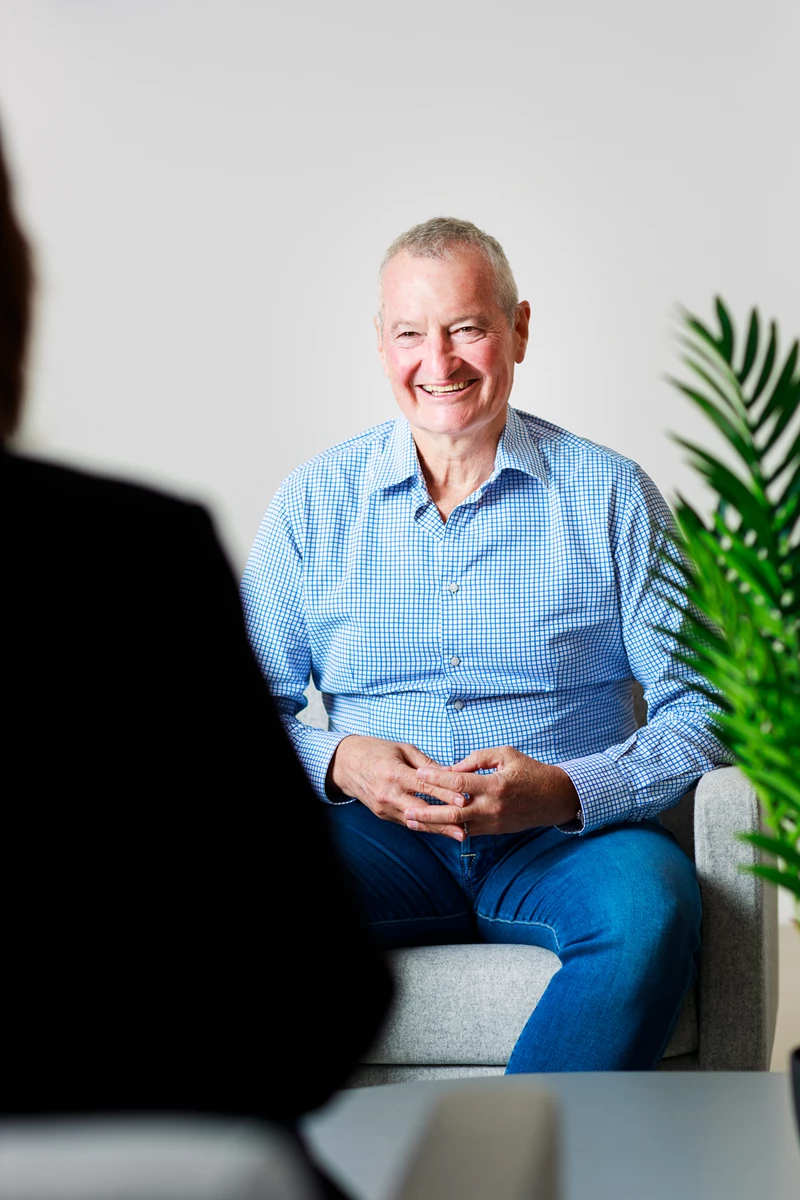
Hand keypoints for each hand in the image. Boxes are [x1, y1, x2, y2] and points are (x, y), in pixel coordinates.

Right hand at [327, 735, 463, 834]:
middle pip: (421, 810)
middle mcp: (389, 794)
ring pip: (415, 821)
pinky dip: (424, 826)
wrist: (346, 764)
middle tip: (464, 828)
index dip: (445, 794)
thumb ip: (427, 763)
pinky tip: (440, 830)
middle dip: (444, 820)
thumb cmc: (376, 751)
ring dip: (437, 828)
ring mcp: (384, 807)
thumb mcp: (403, 749)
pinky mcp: (383, 815)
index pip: (425, 786)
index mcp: (395, 773)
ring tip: (457, 834)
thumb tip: (451, 772)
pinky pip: (407, 822)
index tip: (464, 800)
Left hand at [405, 747, 580, 838]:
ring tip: (412, 822)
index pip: (460, 782)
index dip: (437, 777)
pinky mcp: (494, 830)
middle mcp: (493, 807)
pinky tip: (431, 826)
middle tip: (407, 809)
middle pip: (454, 812)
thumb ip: (477, 758)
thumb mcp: (506, 754)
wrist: (554, 798)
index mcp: (495, 785)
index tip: (419, 772)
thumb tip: (452, 767)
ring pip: (458, 826)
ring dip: (434, 825)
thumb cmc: (530, 771)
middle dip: (428, 812)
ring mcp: (493, 822)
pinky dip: (448, 828)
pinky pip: (467, 831)